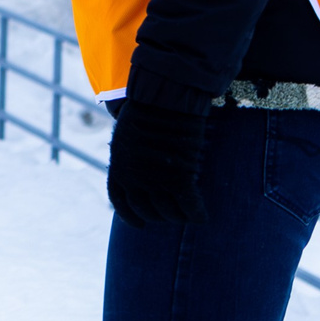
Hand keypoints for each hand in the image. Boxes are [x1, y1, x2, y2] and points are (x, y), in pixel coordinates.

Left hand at [105, 98, 210, 227]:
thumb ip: (131, 155)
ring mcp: (156, 180)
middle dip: (160, 217)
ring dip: (180, 217)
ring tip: (188, 215)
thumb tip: (138, 163)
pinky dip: (197, 214)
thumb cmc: (148, 107)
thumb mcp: (127, 133)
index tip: (140, 224)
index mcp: (118, 167)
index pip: (121, 203)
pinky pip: (189, 206)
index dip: (130, 217)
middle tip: (173, 215)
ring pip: (169, 212)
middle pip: (147, 211)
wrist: (163, 96)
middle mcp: (133, 178)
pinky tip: (202, 216)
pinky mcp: (180, 177)